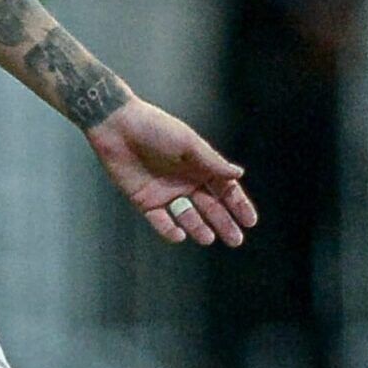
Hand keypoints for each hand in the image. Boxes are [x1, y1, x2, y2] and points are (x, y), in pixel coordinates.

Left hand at [85, 98, 256, 247]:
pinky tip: (180, 235)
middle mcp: (185, 181)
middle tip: (236, 240)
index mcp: (199, 165)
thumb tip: (239, 174)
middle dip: (223, 223)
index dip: (238, 205)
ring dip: (198, 228)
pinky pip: (160, 221)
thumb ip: (212, 162)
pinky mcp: (144, 200)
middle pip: (210, 207)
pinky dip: (169, 230)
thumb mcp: (188, 143)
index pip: (225, 189)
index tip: (250, 221)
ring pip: (187, 216)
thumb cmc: (155, 129)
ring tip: (208, 238)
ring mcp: (165, 192)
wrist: (117, 126)